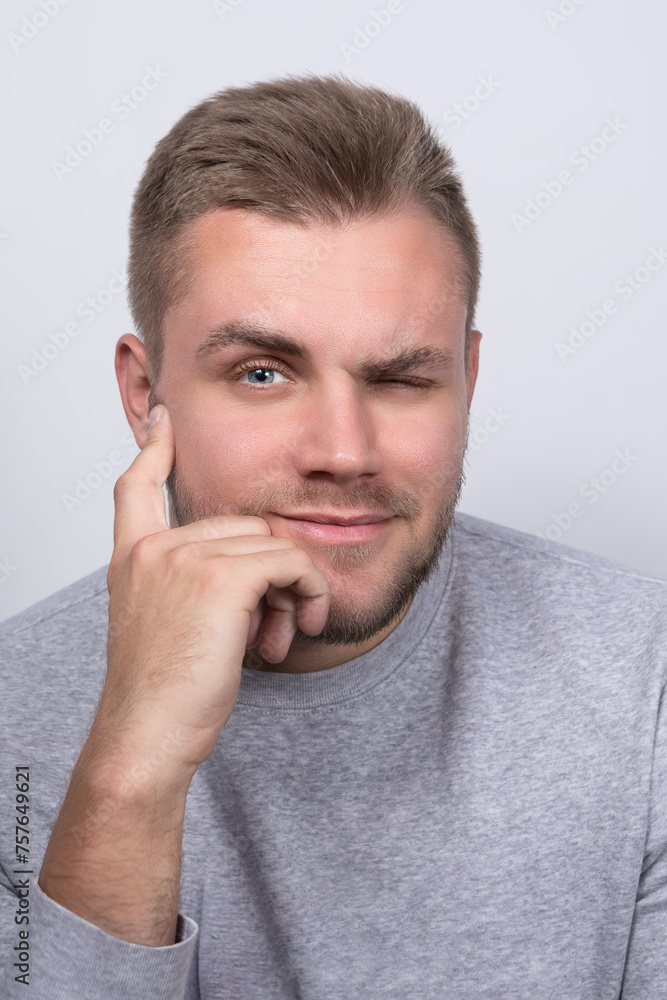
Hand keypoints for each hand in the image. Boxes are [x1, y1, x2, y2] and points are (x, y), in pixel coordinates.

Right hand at [101, 404, 330, 774]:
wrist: (148, 736)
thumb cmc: (162, 694)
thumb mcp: (167, 627)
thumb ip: (195, 586)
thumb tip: (264, 568)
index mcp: (133, 559)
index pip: (136, 487)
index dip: (154, 449)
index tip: (164, 419)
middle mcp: (155, 549)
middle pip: (242, 527)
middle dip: (271, 574)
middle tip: (276, 625)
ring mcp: (185, 558)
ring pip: (272, 545)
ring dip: (293, 590)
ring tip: (281, 637)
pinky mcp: (221, 578)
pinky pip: (291, 563)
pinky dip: (309, 592)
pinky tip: (300, 629)